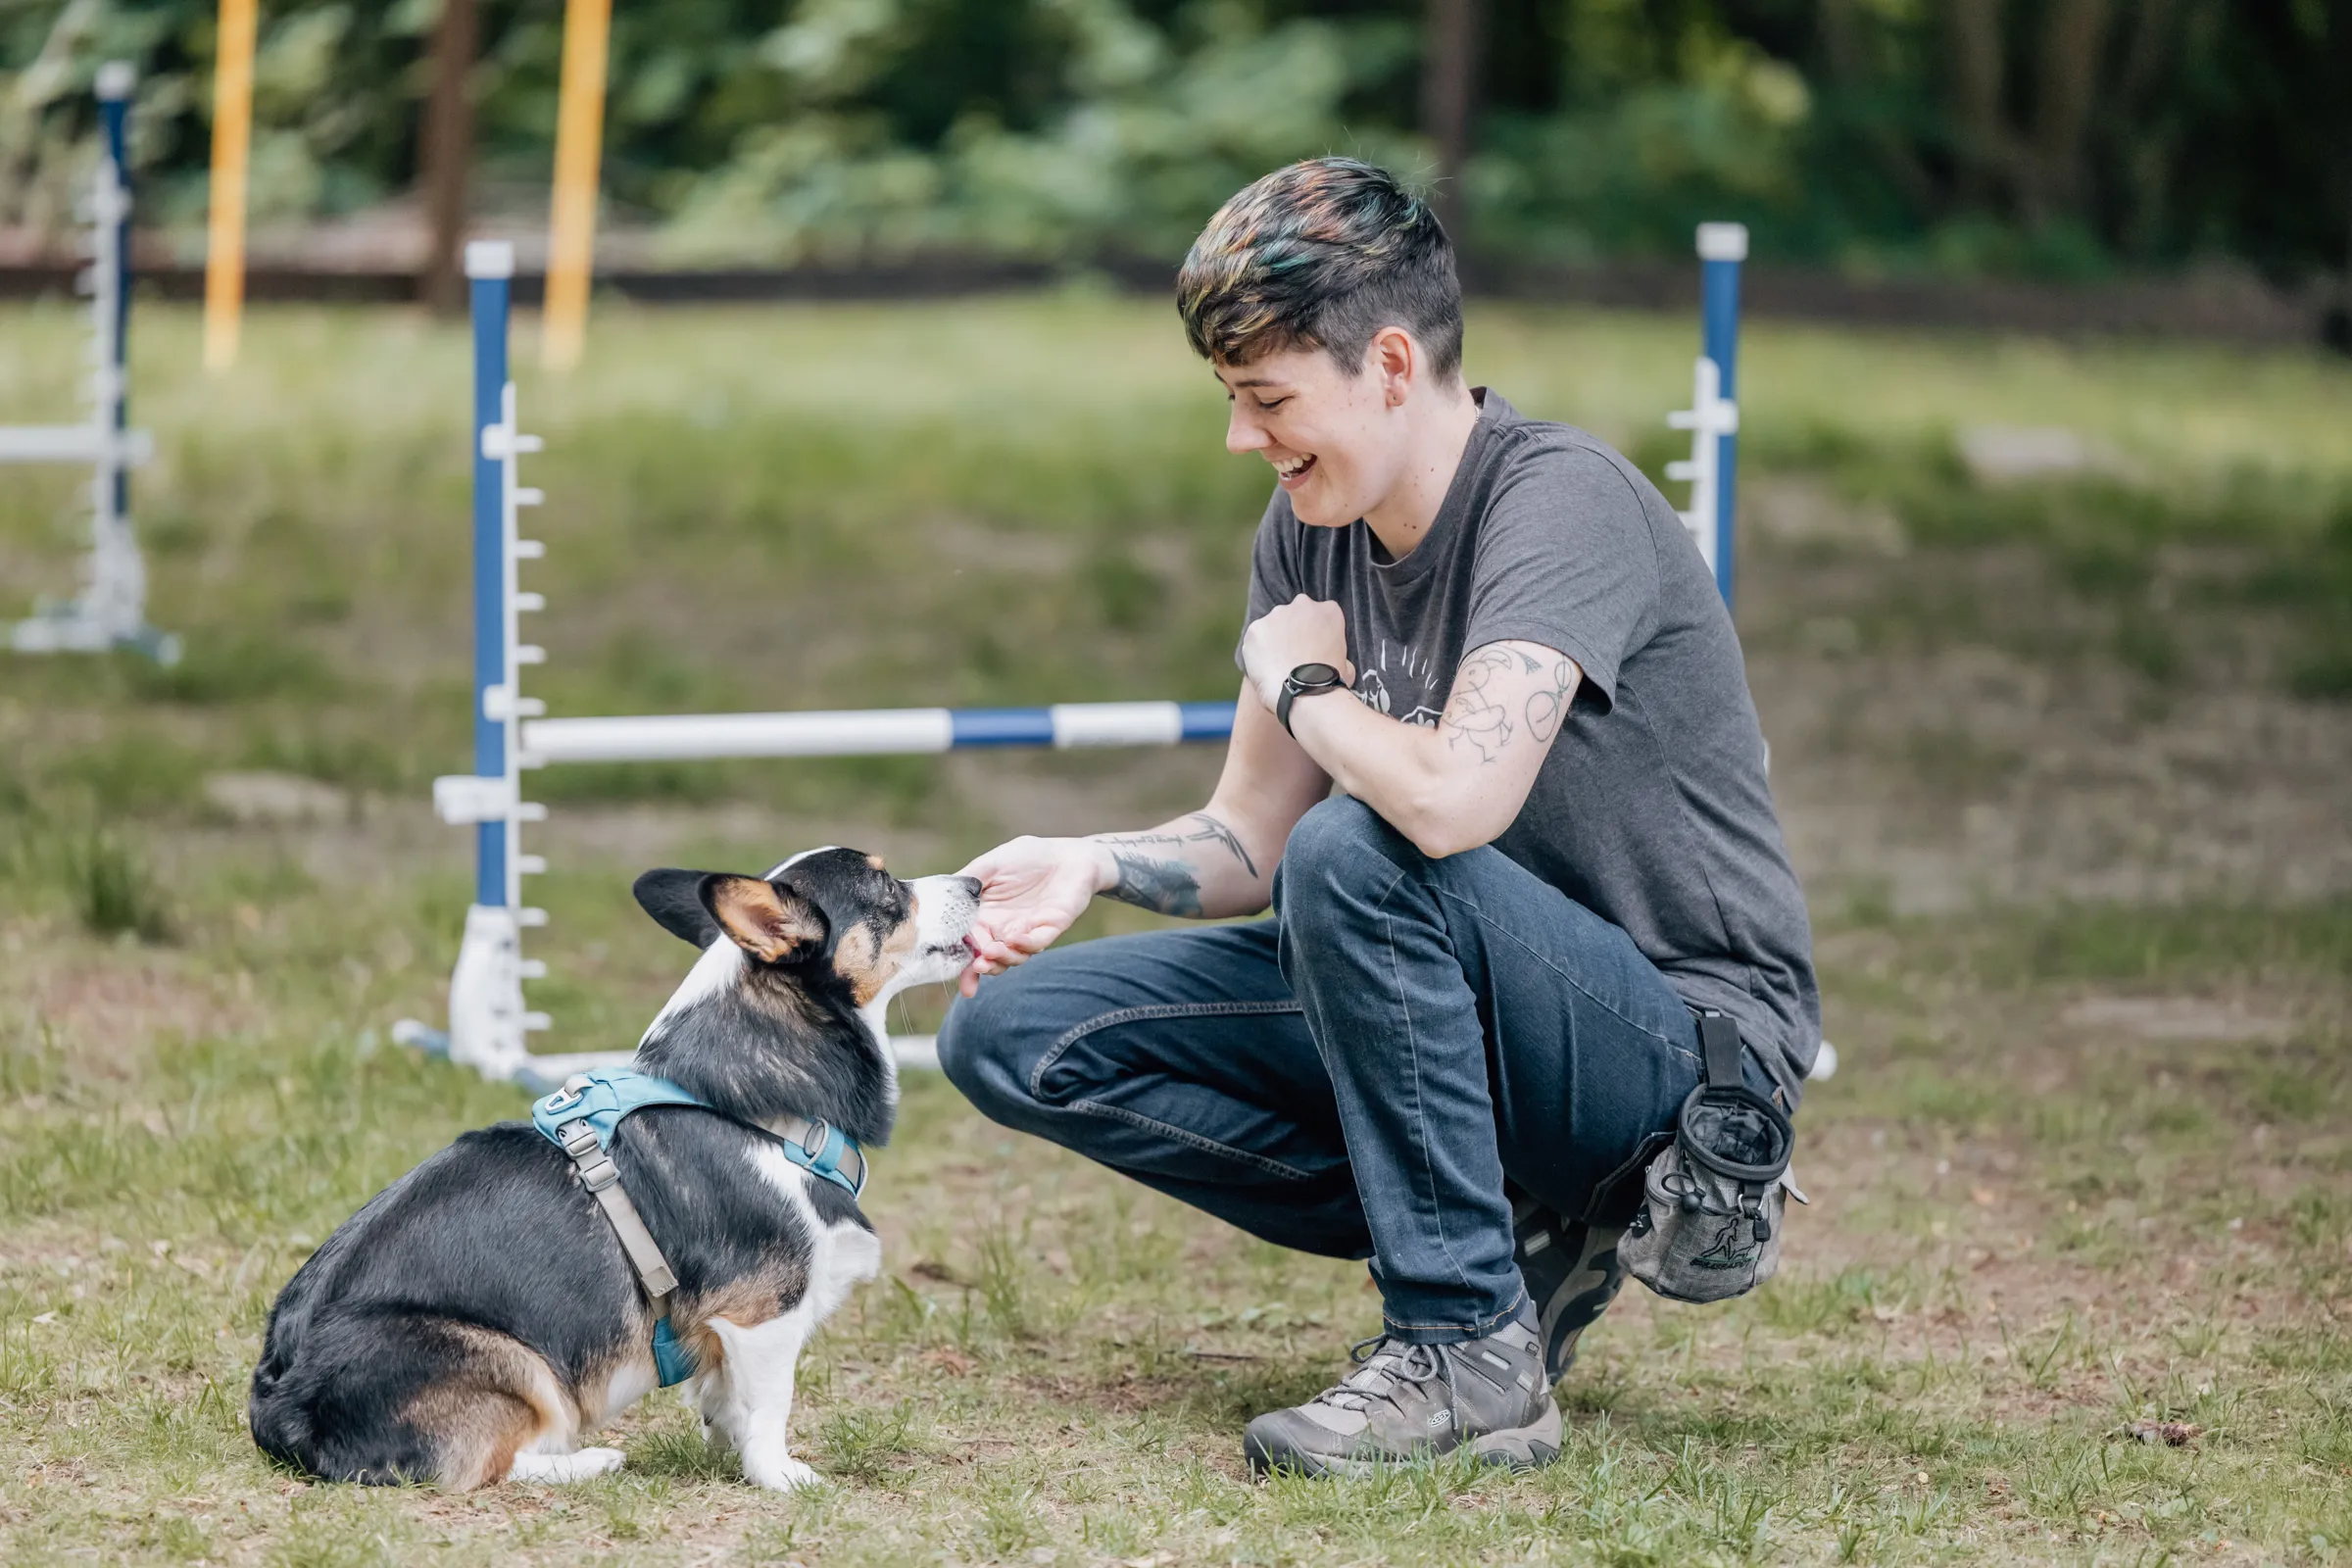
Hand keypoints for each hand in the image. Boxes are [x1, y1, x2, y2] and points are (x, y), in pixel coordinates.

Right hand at [952, 836, 1112, 996]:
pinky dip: (1025, 945)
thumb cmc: (1026, 857)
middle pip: (987, 957)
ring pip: (1011, 956)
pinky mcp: (1049, 929)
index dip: (959, 957)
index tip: (950, 966)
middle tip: (976, 965)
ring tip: (991, 953)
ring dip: (1001, 959)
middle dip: (980, 966)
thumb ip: (966, 883)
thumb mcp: (989, 865)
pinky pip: (1036, 943)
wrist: (1066, 854)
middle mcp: (1003, 930)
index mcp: (984, 917)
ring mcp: (1026, 932)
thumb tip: (939, 899)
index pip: (967, 942)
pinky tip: (1016, 939)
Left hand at [1240, 595, 1353, 712]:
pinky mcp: (1256, 628)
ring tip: (1277, 665)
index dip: (1314, 633)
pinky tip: (1265, 668)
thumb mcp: (1347, 665)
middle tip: (1292, 656)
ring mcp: (1277, 614)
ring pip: (1273, 625)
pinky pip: (1255, 639)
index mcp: (1329, 611)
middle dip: (1292, 631)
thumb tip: (1339, 663)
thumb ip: (1336, 652)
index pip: (1319, 616)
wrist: (1304, 693)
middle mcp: (1303, 604)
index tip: (1312, 649)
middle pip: (1294, 615)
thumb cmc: (1329, 683)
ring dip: (1274, 640)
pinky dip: (1257, 652)